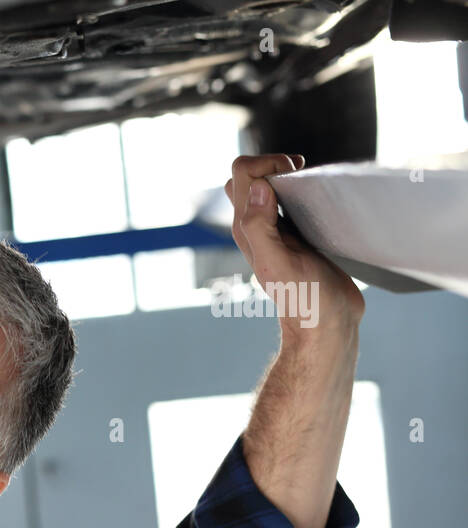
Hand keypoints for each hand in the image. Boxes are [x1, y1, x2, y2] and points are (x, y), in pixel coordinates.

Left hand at [224, 154, 365, 339]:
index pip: (240, 174)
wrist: (326, 325)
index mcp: (247, 230)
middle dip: (273, 163)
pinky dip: (301, 192)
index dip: (265, 162)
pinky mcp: (298, 238)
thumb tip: (257, 187)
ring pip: (268, 189)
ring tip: (310, 185)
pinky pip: (290, 204)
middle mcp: (257, 228)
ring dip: (287, 177)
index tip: (293, 172)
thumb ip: (260, 227)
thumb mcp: (279, 263)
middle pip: (249, 177)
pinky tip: (320, 202)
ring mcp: (277, 233)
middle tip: (300, 174)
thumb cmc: (304, 299)